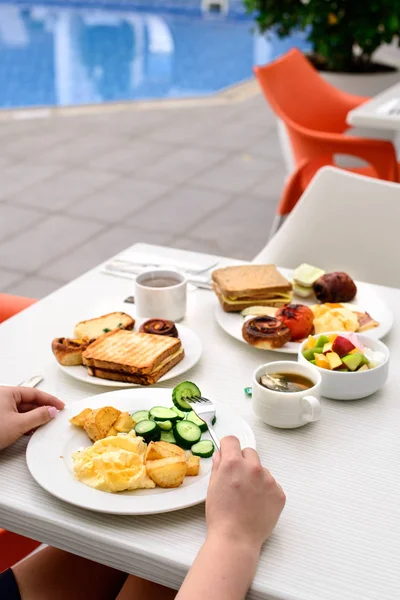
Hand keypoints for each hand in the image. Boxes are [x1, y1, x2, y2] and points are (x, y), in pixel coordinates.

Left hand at [0, 386, 63, 450]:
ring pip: (22, 410)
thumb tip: (51, 411)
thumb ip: (39, 416)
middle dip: (42, 409)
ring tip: (45, 424)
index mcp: (7, 393)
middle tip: (54, 416)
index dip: (50, 399)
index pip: (34, 393)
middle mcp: (2, 398)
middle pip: (28, 401)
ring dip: (34, 418)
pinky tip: (31, 430)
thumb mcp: (19, 424)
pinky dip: (25, 423)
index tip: (60, 406)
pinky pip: (15, 418)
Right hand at [206, 436, 285, 550]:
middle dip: (243, 461)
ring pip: (261, 469)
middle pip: (249, 452)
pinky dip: (265, 491)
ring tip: (247, 497)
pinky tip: (257, 504)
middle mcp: (253, 468)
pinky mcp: (279, 493)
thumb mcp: (212, 487)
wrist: (236, 539)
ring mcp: (268, 480)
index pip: (232, 441)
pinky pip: (272, 484)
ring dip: (255, 477)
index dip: (228, 447)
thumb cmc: (221, 516)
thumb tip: (222, 455)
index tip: (228, 453)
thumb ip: (218, 466)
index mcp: (233, 464)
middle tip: (237, 479)